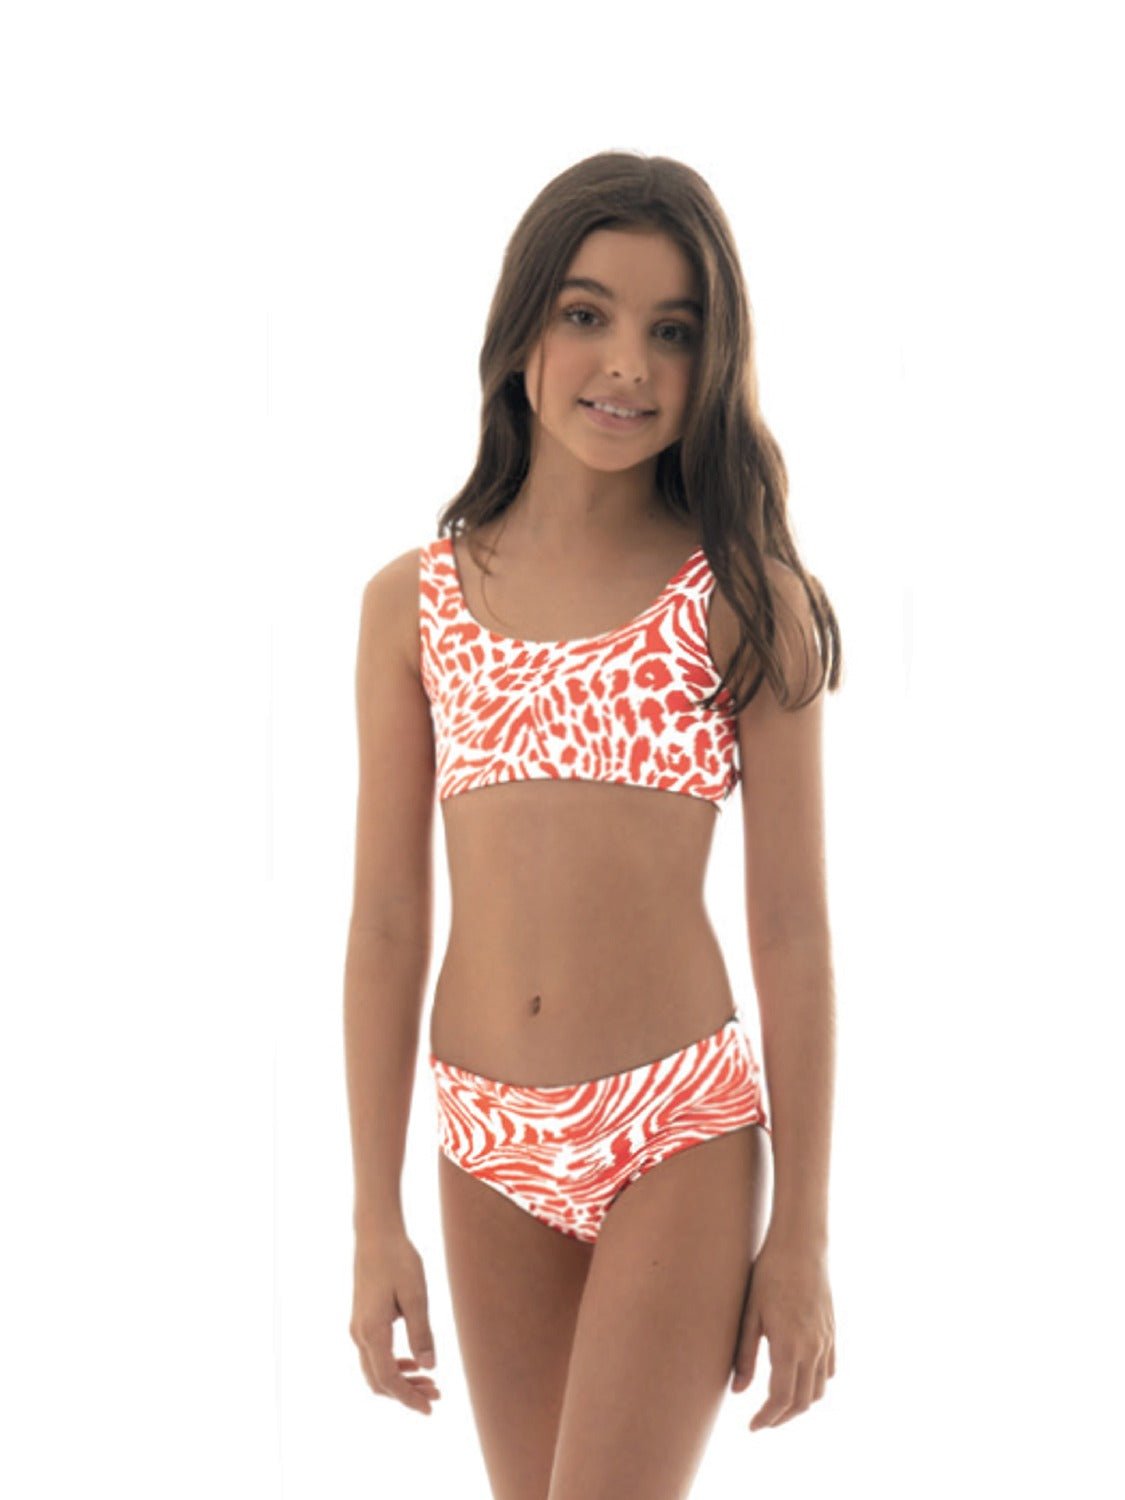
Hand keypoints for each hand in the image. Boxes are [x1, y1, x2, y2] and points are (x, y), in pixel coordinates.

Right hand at [350, 1230, 441, 1416]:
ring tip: (430, 1382)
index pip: (389, 1379)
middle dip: (407, 1394)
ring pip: (375, 1371)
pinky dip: (393, 1366)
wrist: (376, 1233)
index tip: (430, 1408)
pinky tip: (413, 1363)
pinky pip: (374, 1356)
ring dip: (401, 1382)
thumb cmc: (398, 1260)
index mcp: (372, 1331)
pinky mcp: (362, 1321)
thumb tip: (430, 1368)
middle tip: (437, 1395)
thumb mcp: (416, 1295)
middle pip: (379, 1381)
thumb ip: (422, 1332)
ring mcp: (358, 1328)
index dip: (409, 1398)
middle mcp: (360, 1334)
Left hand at [730, 1236, 835, 1429]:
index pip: (780, 1399)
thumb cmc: (768, 1274)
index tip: (752, 1426)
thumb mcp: (750, 1313)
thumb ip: (744, 1355)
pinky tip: (800, 1381)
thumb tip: (737, 1392)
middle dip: (781, 1417)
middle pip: (802, 1401)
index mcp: (789, 1346)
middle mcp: (812, 1349)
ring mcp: (825, 1341)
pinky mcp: (831, 1332)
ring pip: (819, 1390)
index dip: (766, 1418)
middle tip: (762, 1421)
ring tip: (778, 1406)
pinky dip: (816, 1385)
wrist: (801, 1246)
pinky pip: (829, 1371)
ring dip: (800, 1405)